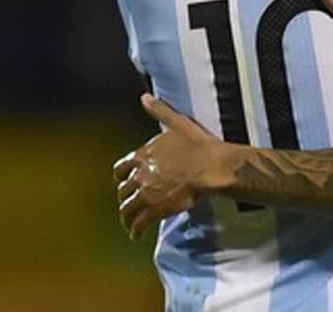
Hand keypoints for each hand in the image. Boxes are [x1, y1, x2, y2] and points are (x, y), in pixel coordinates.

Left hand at [112, 94, 231, 240]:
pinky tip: (137, 235)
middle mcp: (140, 174)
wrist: (211, 166)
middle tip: (129, 205)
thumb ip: (159, 111)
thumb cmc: (198, 144)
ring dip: (127, 217)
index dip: (121, 177)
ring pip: (127, 208)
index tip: (123, 183)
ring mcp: (146, 193)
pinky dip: (135, 230)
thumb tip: (145, 97)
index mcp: (143, 154)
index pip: (121, 169)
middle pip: (123, 191)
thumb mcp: (177, 122)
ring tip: (130, 224)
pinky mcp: (156, 209)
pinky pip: (139, 223)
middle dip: (125, 198)